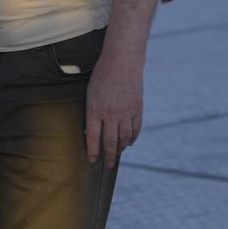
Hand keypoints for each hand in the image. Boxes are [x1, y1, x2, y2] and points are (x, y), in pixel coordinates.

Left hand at [85, 50, 142, 168]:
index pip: (93, 137)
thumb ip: (92, 111)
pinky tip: (128, 143)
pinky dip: (132, 138)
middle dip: (108, 156)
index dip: (92, 150)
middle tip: (107, 165)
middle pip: (110, 141)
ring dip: (120, 148)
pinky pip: (135, 129)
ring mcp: (125, 113)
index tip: (92, 160)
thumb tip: (93, 130)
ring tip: (116, 154)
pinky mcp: (137, 109)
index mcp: (95, 110)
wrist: (122, 62)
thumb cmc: (101, 76)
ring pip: (124, 137)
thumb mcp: (90, 94)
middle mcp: (110, 114)